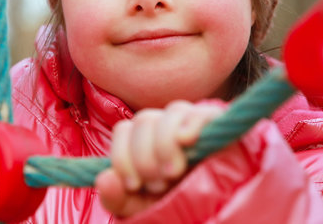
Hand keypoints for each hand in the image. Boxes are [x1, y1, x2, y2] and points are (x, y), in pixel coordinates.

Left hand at [96, 101, 223, 217]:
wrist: (215, 211)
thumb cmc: (175, 204)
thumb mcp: (142, 206)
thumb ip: (118, 198)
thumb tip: (104, 180)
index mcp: (145, 139)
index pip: (124, 129)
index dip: (123, 157)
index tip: (134, 184)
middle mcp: (167, 125)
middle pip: (145, 119)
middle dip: (145, 157)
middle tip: (159, 184)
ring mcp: (192, 122)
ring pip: (171, 112)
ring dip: (166, 144)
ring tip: (173, 173)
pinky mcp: (217, 125)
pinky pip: (202, 112)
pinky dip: (191, 123)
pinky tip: (186, 140)